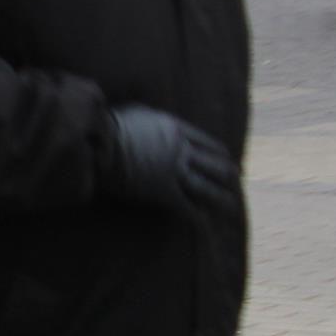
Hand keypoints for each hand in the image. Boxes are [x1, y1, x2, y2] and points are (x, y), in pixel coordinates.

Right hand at [105, 105, 239, 216]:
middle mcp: (182, 151)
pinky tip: (205, 225)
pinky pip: (187, 207)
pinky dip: (198, 218)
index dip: (221, 155)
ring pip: (208, 188)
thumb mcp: (136, 111)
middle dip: (228, 176)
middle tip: (235, 183)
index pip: (209, 144)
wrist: (100, 143)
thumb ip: (150, 116)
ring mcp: (174, 173)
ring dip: (222, 199)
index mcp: (177, 131)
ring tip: (231, 206)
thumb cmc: (111, 124)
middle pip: (215, 166)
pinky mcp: (163, 192)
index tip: (228, 160)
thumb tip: (148, 116)